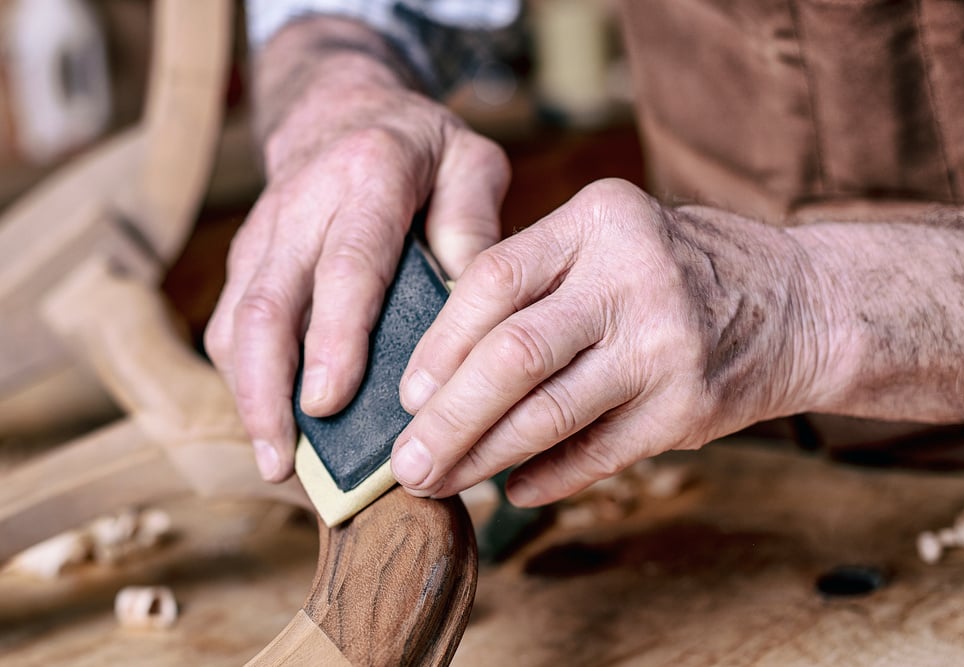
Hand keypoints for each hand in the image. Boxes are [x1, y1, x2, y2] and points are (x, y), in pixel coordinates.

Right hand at [204, 18, 509, 480]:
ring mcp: (263, 231)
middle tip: (284, 461)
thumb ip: (476, 228)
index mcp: (370, 175)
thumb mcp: (472, 164)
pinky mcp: (246, 256)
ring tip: (275, 462)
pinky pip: (229, 322)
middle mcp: (302, 202)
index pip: (347, 264)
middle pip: (268, 303)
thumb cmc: (422, 148)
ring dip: (248, 394)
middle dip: (268, 388)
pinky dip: (243, 378)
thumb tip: (471, 318)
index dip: (334, 336)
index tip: (327, 403)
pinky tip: (269, 424)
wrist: (343, 106)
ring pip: (236, 319)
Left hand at [390, 178, 830, 505]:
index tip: (407, 392)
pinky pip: (598, 454)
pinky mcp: (689, 407)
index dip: (440, 342)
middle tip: (407, 462)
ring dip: (484, 457)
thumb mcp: (610, 239)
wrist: (798, 302)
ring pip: (549, 413)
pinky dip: (548, 477)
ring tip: (442, 483)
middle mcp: (633, 277)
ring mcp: (665, 345)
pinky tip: (514, 489)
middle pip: (514, 355)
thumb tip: (441, 367)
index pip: (495, 278)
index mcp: (599, 220)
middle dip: (449, 418)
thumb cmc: (677, 269)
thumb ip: (537, 280)